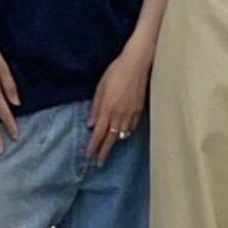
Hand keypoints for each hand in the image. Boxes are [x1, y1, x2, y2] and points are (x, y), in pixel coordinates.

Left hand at [86, 42, 150, 165]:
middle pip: (110, 140)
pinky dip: (124, 133)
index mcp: (106, 110)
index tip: (88, 156)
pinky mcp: (139, 112)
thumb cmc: (115, 72)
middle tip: (98, 163)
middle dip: (103, 152)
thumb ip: (95, 107)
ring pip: (121, 135)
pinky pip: (131, 128)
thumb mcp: (100, 88)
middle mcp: (118, 116)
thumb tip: (90, 124)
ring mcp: (130, 115)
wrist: (137, 65)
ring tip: (108, 149)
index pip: (98, 134)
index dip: (93, 147)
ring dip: (114, 143)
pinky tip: (122, 134)